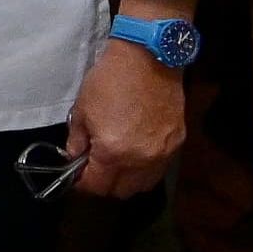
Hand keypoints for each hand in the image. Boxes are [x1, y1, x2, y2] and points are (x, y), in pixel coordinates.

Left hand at [68, 38, 188, 196]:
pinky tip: (134, 152)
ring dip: (126, 179)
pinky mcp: (177, 143)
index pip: (96, 186)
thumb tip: (76, 158)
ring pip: (143, 184)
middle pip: (120, 191)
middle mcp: (142, 160)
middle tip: (93, 167)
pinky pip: (159, 168)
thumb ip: (77, 142)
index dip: (81, 183)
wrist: (149, 60)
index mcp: (114, 153)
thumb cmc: (109, 83)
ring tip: (114, 161)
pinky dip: (144, 168)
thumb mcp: (81, 112)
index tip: (75, 174)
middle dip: (103, 184)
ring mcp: (163, 153)